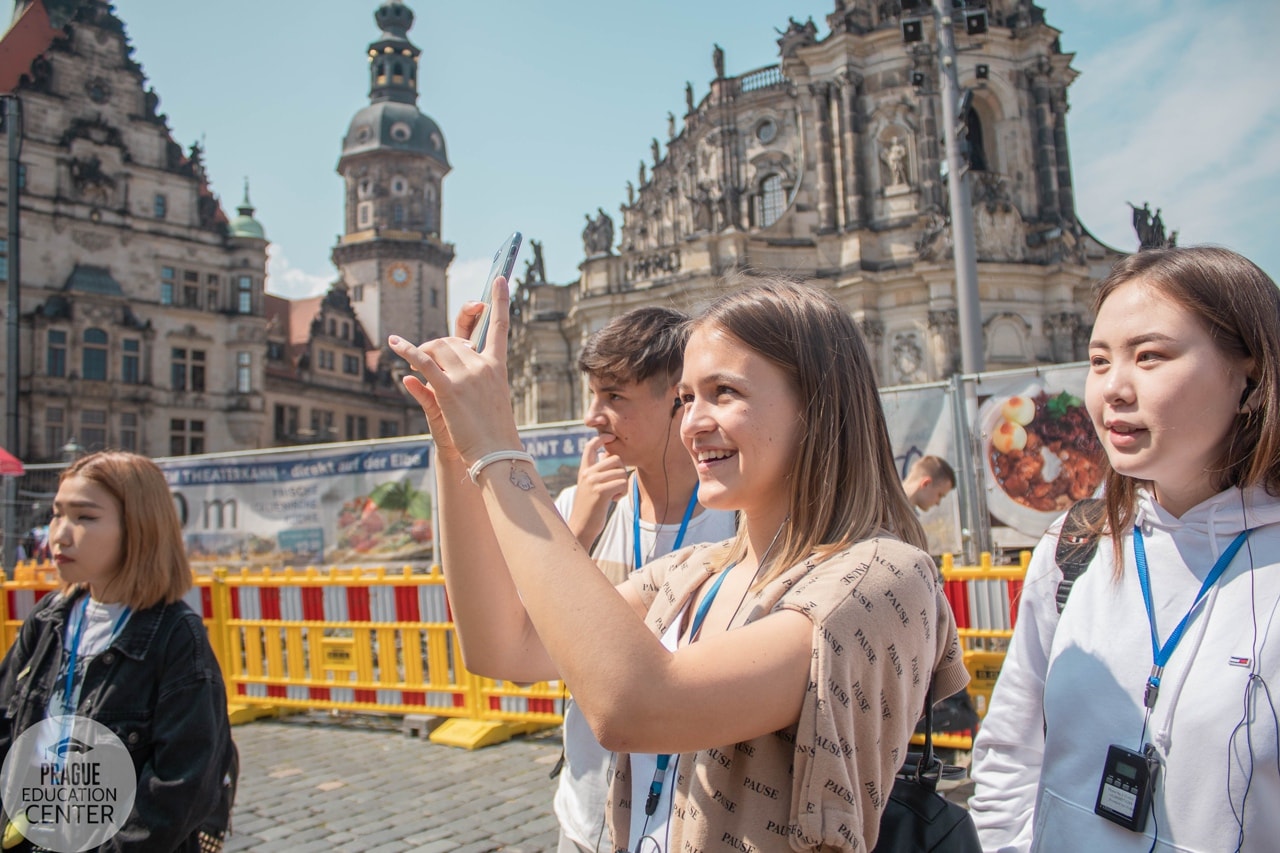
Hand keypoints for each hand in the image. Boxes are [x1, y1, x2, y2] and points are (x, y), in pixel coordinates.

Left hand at [389, 277, 521, 465]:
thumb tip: (426, 374)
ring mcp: (468, 376)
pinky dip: (407, 350)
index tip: (501, 278)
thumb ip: (468, 381)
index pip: (500, 327)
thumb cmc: (492, 432)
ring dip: (422, 352)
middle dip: (436, 347)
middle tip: (427, 360)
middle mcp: (484, 366)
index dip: (500, 300)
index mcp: (498, 367)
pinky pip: (423, 361)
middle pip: (454, 339)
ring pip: (438, 348)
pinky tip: (395, 343)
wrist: (496, 453)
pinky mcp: (450, 389)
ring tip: (415, 363)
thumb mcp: (488, 400)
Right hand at [566, 435, 628, 546]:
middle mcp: (587, 473)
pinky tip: (614, 500)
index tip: (609, 436)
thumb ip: (598, 472)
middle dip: (621, 472)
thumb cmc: (590, 508)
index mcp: (584, 470)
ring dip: (622, 484)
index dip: (601, 439)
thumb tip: (608, 455)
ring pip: (621, 472)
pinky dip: (622, 493)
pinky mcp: (600, 491)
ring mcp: (593, 482)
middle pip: (615, 459)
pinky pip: (622, 483)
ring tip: (613, 494)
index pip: (590, 446)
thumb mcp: (591, 486)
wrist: (582, 527)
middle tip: (615, 486)